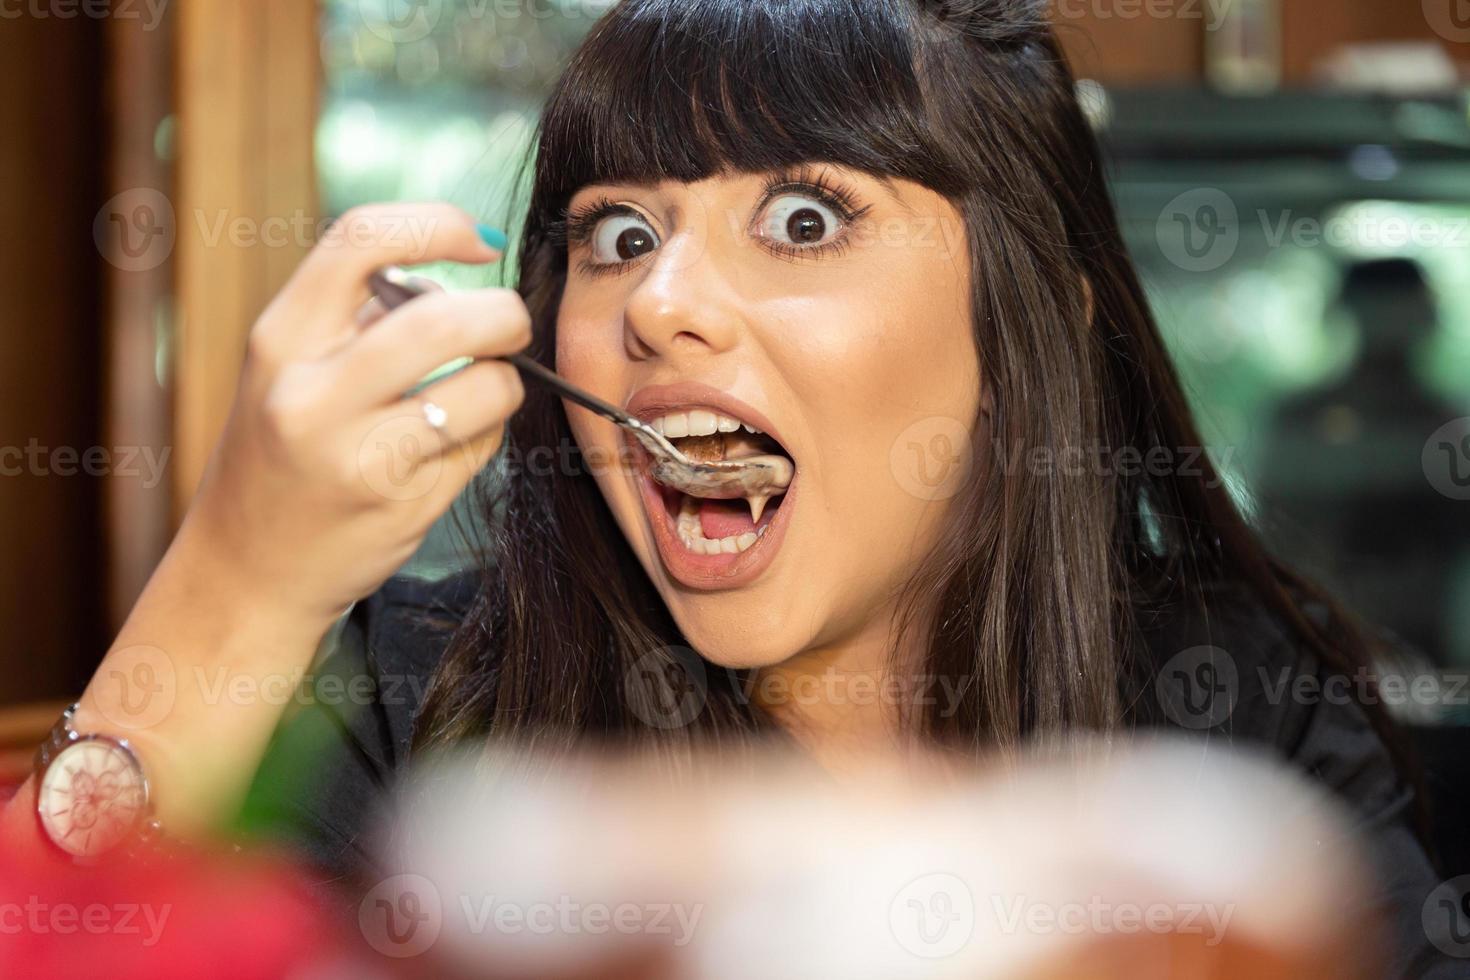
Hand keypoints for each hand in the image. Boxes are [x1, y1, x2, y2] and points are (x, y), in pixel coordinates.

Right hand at [182, 202, 528, 623]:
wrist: (247, 572)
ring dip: (505, 381)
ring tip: (478, 389)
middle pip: (445, 318)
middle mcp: (311, 392)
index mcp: (279, 339)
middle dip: (503, 314)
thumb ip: (357, 316)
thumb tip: (455, 275)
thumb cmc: (281, 456)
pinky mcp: (402, 502)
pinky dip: (487, 433)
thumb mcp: (289, 371)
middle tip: (509, 326)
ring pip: (486, 385)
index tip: (479, 241)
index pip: (361, 240)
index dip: (438, 224)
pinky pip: (482, 444)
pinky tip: (451, 445)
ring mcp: (357, 453)